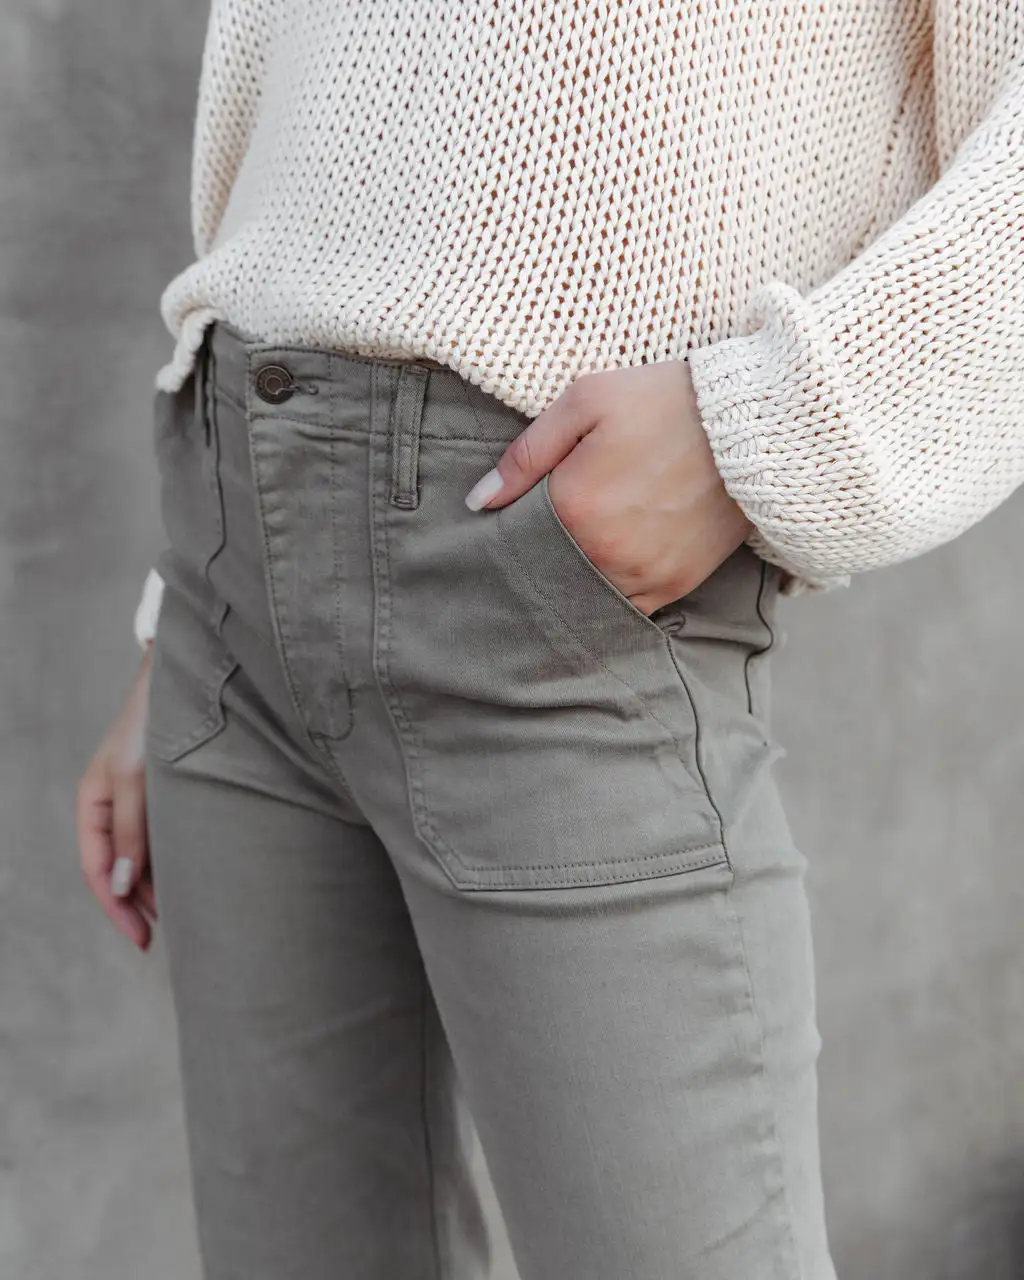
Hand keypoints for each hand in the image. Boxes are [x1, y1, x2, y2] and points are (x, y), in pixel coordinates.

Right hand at [77, 648, 157, 950]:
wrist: (186, 679)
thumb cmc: (153, 721)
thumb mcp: (136, 778)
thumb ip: (131, 830)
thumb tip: (125, 886)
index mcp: (93, 802)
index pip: (99, 869)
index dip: (117, 908)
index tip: (143, 939)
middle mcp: (113, 805)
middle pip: (119, 870)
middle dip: (138, 905)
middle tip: (166, 939)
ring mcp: (140, 801)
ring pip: (143, 857)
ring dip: (158, 887)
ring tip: (185, 916)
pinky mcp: (168, 794)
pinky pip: (164, 839)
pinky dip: (173, 863)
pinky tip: (193, 879)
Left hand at [464, 360, 751, 614]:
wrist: (752, 424)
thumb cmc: (665, 401)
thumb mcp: (586, 401)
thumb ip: (526, 454)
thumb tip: (479, 502)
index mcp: (574, 507)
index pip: (517, 531)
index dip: (514, 520)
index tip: (520, 506)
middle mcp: (604, 553)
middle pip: (548, 568)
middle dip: (540, 553)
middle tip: (558, 523)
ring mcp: (642, 576)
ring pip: (584, 592)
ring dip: (576, 576)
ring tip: (586, 541)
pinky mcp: (674, 586)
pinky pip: (626, 605)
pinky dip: (611, 590)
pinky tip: (611, 562)